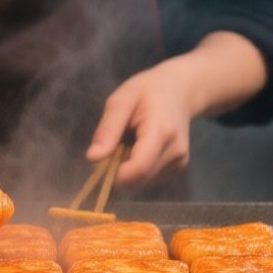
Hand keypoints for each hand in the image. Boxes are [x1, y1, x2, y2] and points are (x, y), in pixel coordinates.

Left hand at [87, 58, 200, 187]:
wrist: (179, 91)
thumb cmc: (147, 91)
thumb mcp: (121, 101)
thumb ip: (107, 130)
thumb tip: (92, 158)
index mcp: (162, 131)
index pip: (139, 168)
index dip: (115, 173)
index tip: (101, 161)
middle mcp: (175, 151)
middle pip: (139, 179)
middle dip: (118, 170)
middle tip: (114, 144)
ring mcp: (179, 161)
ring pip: (142, 182)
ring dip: (128, 170)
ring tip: (130, 142)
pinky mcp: (178, 167)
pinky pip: (149, 178)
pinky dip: (138, 168)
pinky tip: (140, 148)